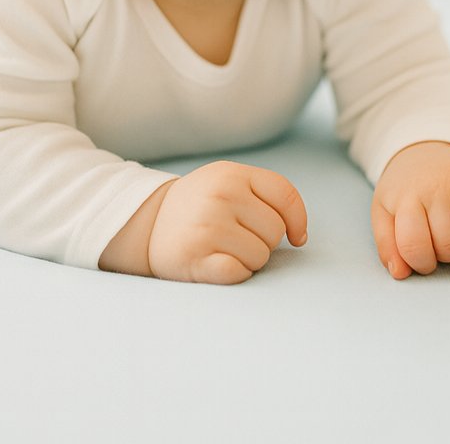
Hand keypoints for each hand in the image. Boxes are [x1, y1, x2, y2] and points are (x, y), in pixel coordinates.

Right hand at [148, 161, 307, 284]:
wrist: (148, 223)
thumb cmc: (203, 205)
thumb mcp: (230, 181)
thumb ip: (267, 195)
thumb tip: (300, 235)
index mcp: (233, 174)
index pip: (286, 196)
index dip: (298, 220)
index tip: (296, 236)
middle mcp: (221, 196)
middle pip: (275, 232)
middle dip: (263, 240)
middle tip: (237, 236)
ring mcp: (207, 227)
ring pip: (260, 257)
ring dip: (249, 260)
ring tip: (223, 248)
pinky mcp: (195, 258)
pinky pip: (239, 274)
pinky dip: (234, 273)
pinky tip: (217, 263)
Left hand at [371, 141, 449, 278]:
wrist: (425, 151)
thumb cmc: (405, 189)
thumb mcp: (384, 212)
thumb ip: (387, 244)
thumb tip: (400, 272)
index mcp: (407, 198)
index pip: (414, 244)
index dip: (421, 263)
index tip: (426, 259)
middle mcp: (438, 187)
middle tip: (449, 253)